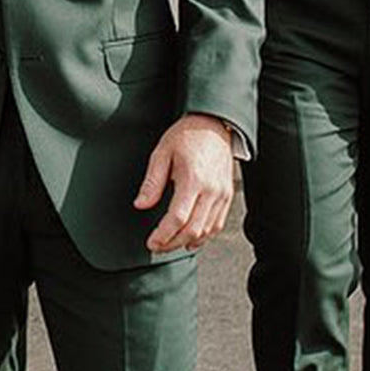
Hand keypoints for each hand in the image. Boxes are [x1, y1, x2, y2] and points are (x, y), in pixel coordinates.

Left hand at [134, 113, 233, 253]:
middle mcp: (211, 190)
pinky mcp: (227, 196)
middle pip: (192, 230)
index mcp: (193, 179)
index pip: (178, 218)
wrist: (213, 124)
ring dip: (187, 242)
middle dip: (172, 243)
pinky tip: (191, 239)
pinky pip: (217, 224)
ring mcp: (222, 194)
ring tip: (170, 244)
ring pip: (206, 231)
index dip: (163, 235)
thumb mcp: (162, 153)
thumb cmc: (187, 135)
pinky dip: (204, 236)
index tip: (152, 242)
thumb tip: (141, 204)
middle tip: (157, 246)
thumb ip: (152, 182)